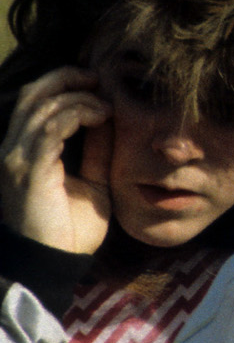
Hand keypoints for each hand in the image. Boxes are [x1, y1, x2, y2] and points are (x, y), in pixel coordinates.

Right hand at [0, 67, 112, 252]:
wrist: (56, 263)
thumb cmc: (73, 229)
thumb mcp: (94, 180)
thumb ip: (98, 150)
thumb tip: (110, 118)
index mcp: (25, 152)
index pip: (34, 103)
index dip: (63, 84)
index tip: (98, 84)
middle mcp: (14, 151)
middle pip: (32, 95)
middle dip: (66, 79)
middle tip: (99, 79)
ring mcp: (17, 159)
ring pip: (41, 107)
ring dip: (77, 97)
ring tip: (106, 104)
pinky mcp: (29, 170)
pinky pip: (51, 128)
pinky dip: (77, 114)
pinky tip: (99, 117)